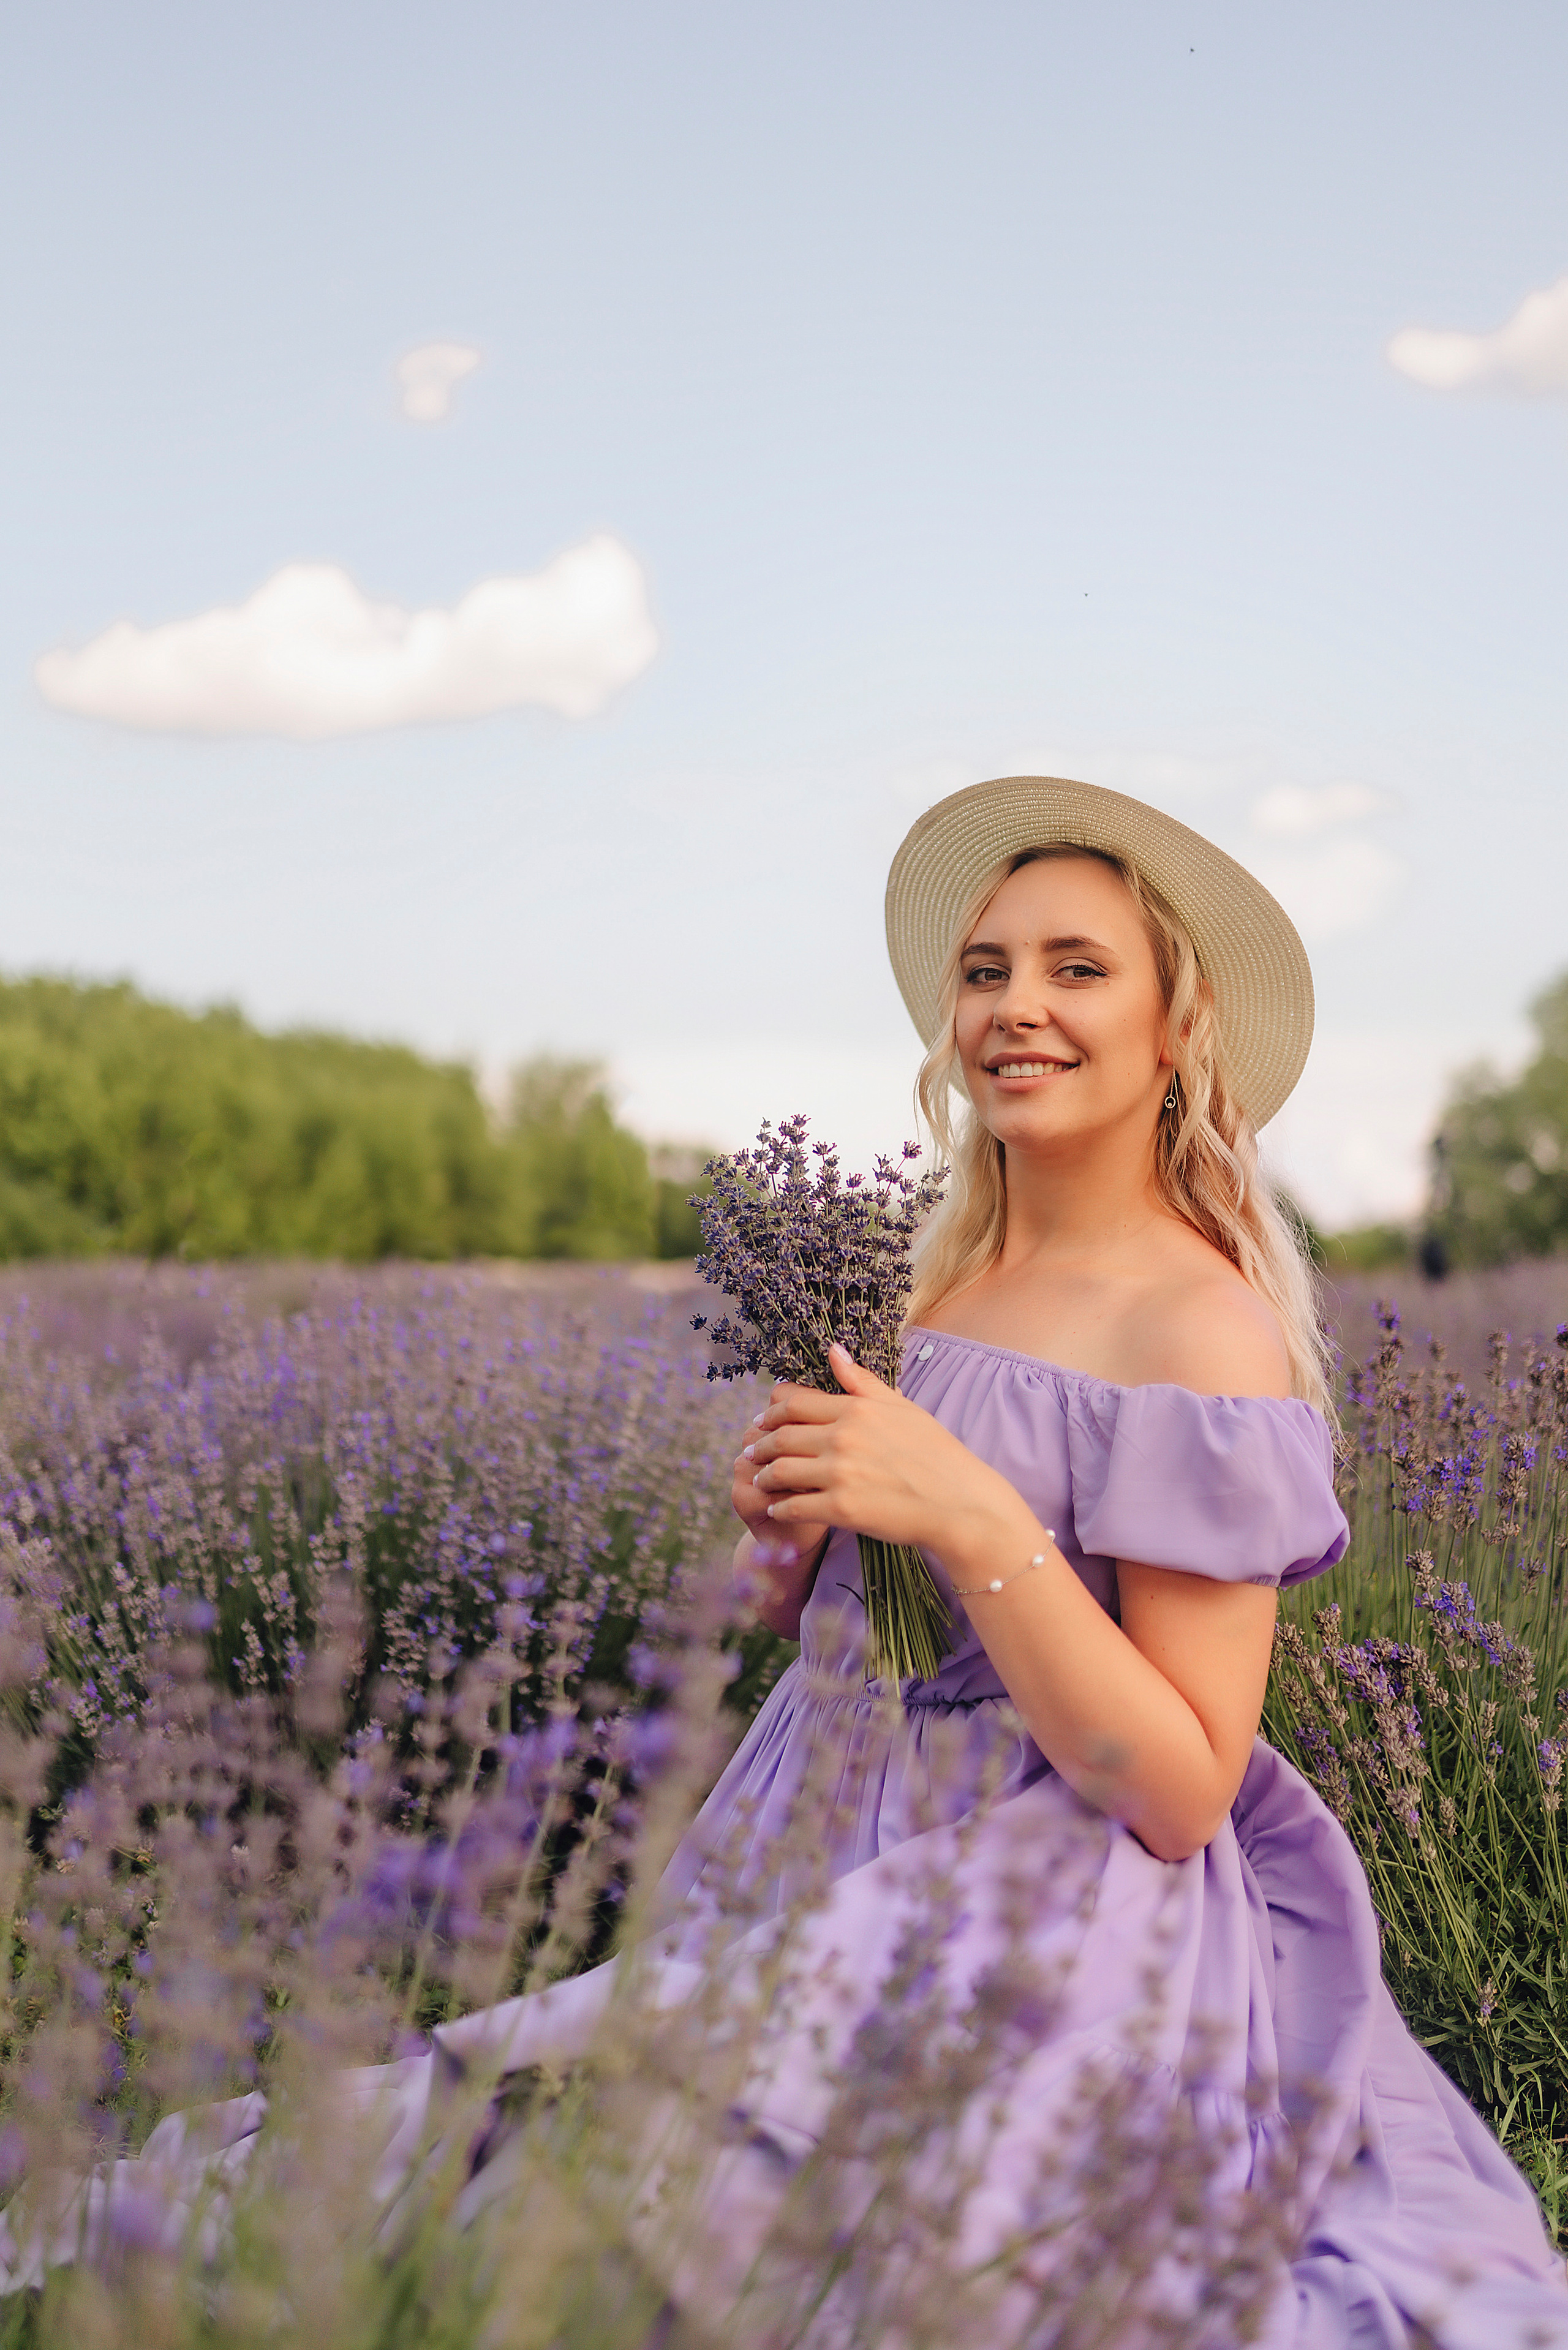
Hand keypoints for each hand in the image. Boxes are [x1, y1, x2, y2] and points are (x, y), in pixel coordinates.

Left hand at [747, 1343, 1016, 1561]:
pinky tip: (777, 1508)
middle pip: (781, 1435)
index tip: (763, 1419)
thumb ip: (863, 1382)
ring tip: (760, 1480)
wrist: (959, 1503)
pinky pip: (793, 1506)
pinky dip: (779, 1507)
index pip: (795, 1402)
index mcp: (856, 1410)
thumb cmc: (936, 1454)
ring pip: (781, 1470)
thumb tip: (833, 1351)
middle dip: (761, 1443)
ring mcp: (840, 1474)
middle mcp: (843, 1438)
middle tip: (752, 1450)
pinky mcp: (841, 1509)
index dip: (772, 1410)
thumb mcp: (902, 1408)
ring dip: (764, 1475)